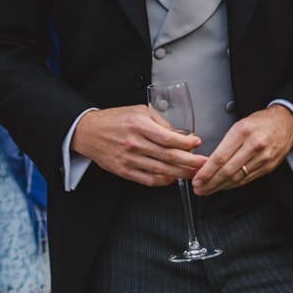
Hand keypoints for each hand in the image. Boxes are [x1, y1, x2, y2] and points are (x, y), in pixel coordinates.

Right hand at [70, 105, 203, 186]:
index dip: (186, 143)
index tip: (197, 143)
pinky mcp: (124, 171)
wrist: (88, 132)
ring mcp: (129, 159)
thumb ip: (160, 121)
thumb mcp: (137, 111)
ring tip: (193, 172)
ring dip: (181, 173)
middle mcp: (134, 143)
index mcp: (138, 125)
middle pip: (168, 156)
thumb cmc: (113, 120)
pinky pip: (149, 179)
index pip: (168, 138)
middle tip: (204, 163)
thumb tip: (180, 134)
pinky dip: (164, 181)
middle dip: (190, 161)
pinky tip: (172, 178)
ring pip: (162, 170)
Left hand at [191, 107, 292, 196]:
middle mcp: (253, 146)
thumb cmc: (259, 122)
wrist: (286, 122)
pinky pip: (247, 179)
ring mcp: (263, 158)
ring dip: (220, 186)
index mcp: (242, 132)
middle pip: (228, 170)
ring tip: (207, 190)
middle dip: (210, 182)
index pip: (220, 157)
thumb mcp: (238, 125)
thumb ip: (224, 143)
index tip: (196, 179)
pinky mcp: (269, 167)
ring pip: (237, 178)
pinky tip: (223, 186)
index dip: (206, 171)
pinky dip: (233, 185)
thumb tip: (206, 162)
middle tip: (199, 189)